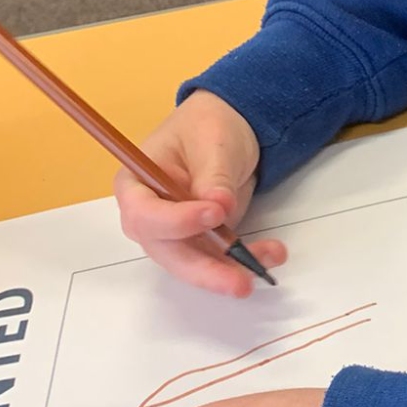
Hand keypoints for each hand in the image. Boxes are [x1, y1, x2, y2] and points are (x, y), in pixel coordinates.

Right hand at [115, 91, 278, 297]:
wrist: (229, 126)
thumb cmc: (207, 125)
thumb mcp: (212, 140)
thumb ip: (214, 175)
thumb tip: (220, 207)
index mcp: (136, 184)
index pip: (144, 214)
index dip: (175, 222)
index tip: (213, 215)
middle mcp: (150, 216)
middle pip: (168, 251)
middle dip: (204, 270)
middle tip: (239, 280)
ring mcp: (176, 232)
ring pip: (196, 263)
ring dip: (231, 269)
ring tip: (270, 258)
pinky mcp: (203, 240)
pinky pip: (220, 259)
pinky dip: (246, 260)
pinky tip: (271, 254)